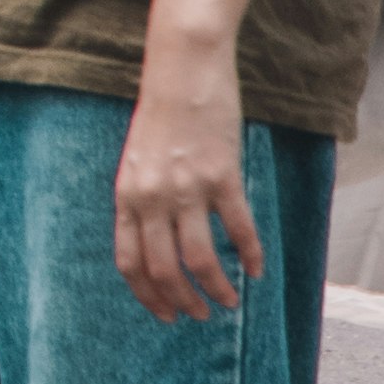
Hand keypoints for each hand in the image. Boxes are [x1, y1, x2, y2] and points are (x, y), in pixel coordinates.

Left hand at [117, 31, 263, 321]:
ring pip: (200, 259)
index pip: (130, 262)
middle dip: (184, 301)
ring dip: (217, 289)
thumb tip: (156, 242)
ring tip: (230, 301)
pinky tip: (257, 269)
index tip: (166, 314)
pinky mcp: (221, 175)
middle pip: (164, 268)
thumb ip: (142, 199)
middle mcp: (152, 197)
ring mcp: (187, 187)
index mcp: (126, 195)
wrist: (182, 68)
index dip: (148, 295)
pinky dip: (250, 255)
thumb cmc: (161, 114)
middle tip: (201, 315)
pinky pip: (238, 229)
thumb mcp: (137, 161)